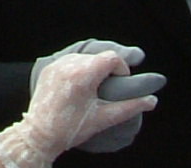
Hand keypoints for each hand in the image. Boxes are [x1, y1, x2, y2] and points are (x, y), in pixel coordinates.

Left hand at [0, 49, 160, 167]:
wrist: (39, 134)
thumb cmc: (71, 128)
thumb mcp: (104, 118)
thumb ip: (130, 107)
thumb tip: (151, 101)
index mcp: (83, 74)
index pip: (111, 57)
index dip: (122, 69)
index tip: (121, 83)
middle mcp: (68, 64)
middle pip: (98, 56)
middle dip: (108, 69)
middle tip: (109, 88)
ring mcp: (57, 65)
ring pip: (84, 56)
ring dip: (94, 68)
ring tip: (94, 89)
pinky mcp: (49, 68)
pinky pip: (70, 61)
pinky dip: (79, 69)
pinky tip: (80, 86)